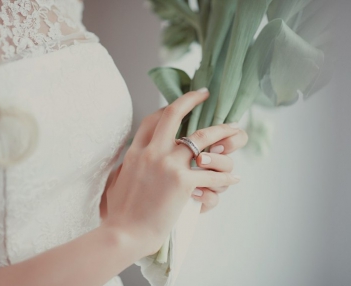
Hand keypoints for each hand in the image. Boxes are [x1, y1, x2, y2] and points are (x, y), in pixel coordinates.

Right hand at [103, 88, 241, 256]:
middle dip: (191, 100)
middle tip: (204, 94)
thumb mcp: (115, 183)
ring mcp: (168, 165)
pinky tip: (234, 179)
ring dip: (221, 132)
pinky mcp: (182, 183)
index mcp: (135, 152)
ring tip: (235, 131)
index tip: (179, 103)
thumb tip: (125, 165)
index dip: (168, 107)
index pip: (152, 120)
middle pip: (174, 116)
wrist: (124, 234)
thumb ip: (123, 169)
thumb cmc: (119, 215)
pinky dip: (225, 177)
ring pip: (201, 139)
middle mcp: (152, 153)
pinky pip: (212, 174)